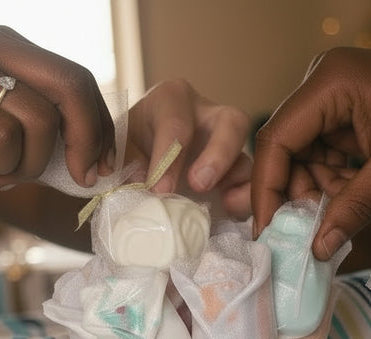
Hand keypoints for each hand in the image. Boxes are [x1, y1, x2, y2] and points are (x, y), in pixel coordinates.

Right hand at [0, 23, 114, 189]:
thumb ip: (30, 126)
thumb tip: (85, 157)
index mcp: (1, 44)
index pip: (73, 75)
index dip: (98, 122)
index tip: (100, 160)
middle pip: (70, 84)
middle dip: (90, 138)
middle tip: (84, 174)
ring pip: (39, 118)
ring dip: (34, 160)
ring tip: (6, 170)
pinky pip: (2, 138)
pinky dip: (4, 164)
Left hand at [127, 79, 252, 216]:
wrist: (136, 156)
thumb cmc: (129, 146)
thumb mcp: (119, 148)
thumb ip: (127, 163)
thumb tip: (140, 183)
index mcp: (171, 99)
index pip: (176, 123)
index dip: (168, 158)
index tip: (159, 189)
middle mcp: (207, 114)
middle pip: (231, 122)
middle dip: (219, 154)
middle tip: (199, 185)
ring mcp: (226, 142)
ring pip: (247, 153)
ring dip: (237, 178)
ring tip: (225, 202)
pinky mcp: (234, 169)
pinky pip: (251, 180)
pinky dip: (246, 195)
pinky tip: (230, 208)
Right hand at [251, 48, 370, 259]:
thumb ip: (355, 207)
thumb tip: (316, 249)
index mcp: (331, 81)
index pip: (277, 138)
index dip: (268, 188)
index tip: (269, 232)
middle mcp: (323, 82)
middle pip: (286, 148)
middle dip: (296, 194)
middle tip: (307, 234)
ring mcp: (333, 97)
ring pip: (303, 157)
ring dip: (318, 191)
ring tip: (342, 215)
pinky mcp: (345, 113)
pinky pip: (324, 155)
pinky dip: (335, 182)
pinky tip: (354, 198)